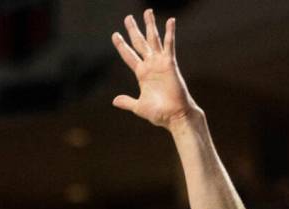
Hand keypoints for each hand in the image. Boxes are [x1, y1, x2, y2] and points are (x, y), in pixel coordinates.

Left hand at [111, 9, 198, 128]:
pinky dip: (170, 33)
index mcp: (142, 74)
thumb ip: (127, 101)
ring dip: (150, 26)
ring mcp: (160, 63)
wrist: (175, 116)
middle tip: (127, 18)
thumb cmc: (159, 114)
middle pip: (140, 43)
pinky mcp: (170, 64)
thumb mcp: (139, 107)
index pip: (129, 56)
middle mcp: (150, 66)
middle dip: (133, 30)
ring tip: (147, 12)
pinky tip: (170, 21)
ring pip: (154, 40)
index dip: (122, 45)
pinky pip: (169, 45)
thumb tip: (114, 101)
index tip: (115, 35)